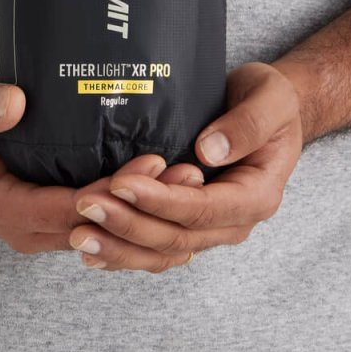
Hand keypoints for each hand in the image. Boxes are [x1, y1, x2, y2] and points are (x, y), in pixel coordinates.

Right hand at [0, 80, 204, 256]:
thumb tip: (13, 101)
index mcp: (6, 208)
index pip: (69, 209)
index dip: (112, 193)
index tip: (150, 166)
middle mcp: (32, 230)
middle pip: (101, 227)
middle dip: (147, 206)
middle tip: (192, 174)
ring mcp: (49, 230)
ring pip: (109, 233)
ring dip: (152, 214)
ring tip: (196, 181)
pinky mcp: (63, 219)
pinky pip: (107, 226)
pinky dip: (140, 215)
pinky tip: (174, 193)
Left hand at [68, 61, 304, 271]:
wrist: (268, 111)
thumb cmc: (270, 100)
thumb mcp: (271, 99)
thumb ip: (248, 124)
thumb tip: (209, 151)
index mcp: (256, 195)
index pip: (202, 209)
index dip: (160, 201)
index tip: (121, 184)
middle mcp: (233, 221)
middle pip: (176, 237)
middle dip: (128, 225)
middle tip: (85, 205)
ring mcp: (210, 228)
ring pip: (162, 252)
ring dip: (119, 246)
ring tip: (79, 234)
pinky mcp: (189, 224)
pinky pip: (156, 248)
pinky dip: (123, 252)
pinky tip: (92, 251)